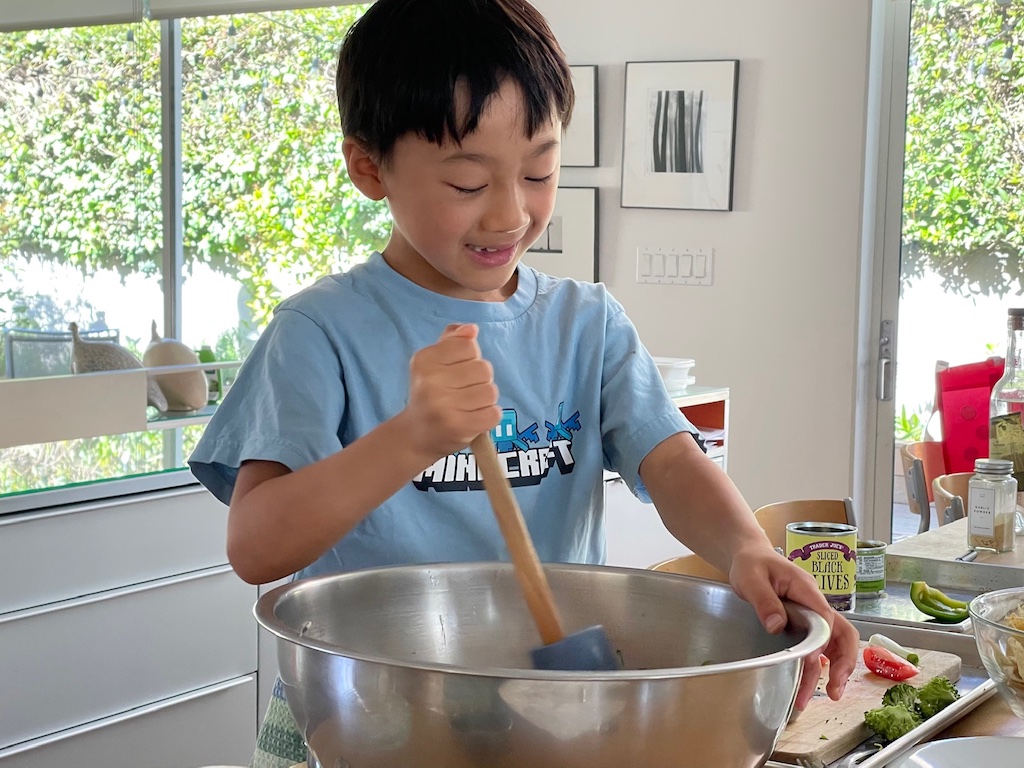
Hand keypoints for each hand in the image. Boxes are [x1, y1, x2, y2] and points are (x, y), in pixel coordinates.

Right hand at [400, 324, 501, 460]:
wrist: (416, 435)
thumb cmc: (429, 394)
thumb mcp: (433, 363)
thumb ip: (452, 342)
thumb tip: (471, 329)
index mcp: (424, 361)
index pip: (468, 345)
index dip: (470, 358)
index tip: (456, 371)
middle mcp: (430, 382)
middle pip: (483, 368)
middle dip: (480, 380)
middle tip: (462, 392)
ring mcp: (443, 407)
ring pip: (491, 391)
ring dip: (485, 400)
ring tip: (467, 406)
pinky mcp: (458, 427)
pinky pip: (494, 413)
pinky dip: (489, 416)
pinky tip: (473, 418)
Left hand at [728, 545, 858, 710]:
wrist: (748, 556)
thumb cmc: (751, 564)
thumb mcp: (751, 579)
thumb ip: (764, 601)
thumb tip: (777, 625)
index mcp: (806, 589)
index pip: (826, 617)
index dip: (822, 641)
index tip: (812, 661)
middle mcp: (814, 603)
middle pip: (842, 634)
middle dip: (843, 662)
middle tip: (834, 690)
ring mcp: (811, 614)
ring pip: (832, 644)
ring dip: (830, 670)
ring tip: (823, 696)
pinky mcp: (803, 623)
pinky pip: (816, 645)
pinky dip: (816, 666)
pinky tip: (807, 683)